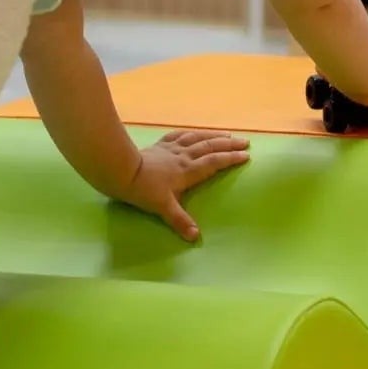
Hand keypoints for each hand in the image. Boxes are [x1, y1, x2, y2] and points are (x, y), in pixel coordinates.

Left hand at [122, 130, 249, 241]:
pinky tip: (194, 132)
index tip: (246, 155)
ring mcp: (172, 149)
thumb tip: (195, 236)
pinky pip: (179, 135)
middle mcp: (184, 157)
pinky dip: (190, 133)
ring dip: (213, 135)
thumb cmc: (143, 190)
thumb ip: (180, 220)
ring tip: (227, 134)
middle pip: (210, 147)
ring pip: (197, 138)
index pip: (214, 162)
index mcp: (188, 171)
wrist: (121, 171)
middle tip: (245, 141)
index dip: (231, 158)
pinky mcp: (160, 145)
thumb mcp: (163, 207)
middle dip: (229, 144)